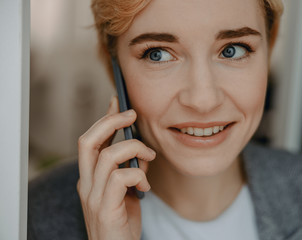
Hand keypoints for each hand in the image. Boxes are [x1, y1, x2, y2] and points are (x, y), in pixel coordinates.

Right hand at [77, 97, 155, 239]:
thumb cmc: (121, 222)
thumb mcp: (125, 191)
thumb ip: (129, 169)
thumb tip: (143, 151)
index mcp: (89, 177)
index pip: (91, 140)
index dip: (104, 118)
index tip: (117, 101)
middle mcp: (86, 184)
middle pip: (89, 141)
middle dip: (111, 121)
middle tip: (131, 115)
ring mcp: (94, 197)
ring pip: (108, 155)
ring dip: (134, 149)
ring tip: (149, 156)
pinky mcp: (105, 209)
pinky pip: (121, 177)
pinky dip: (138, 174)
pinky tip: (146, 185)